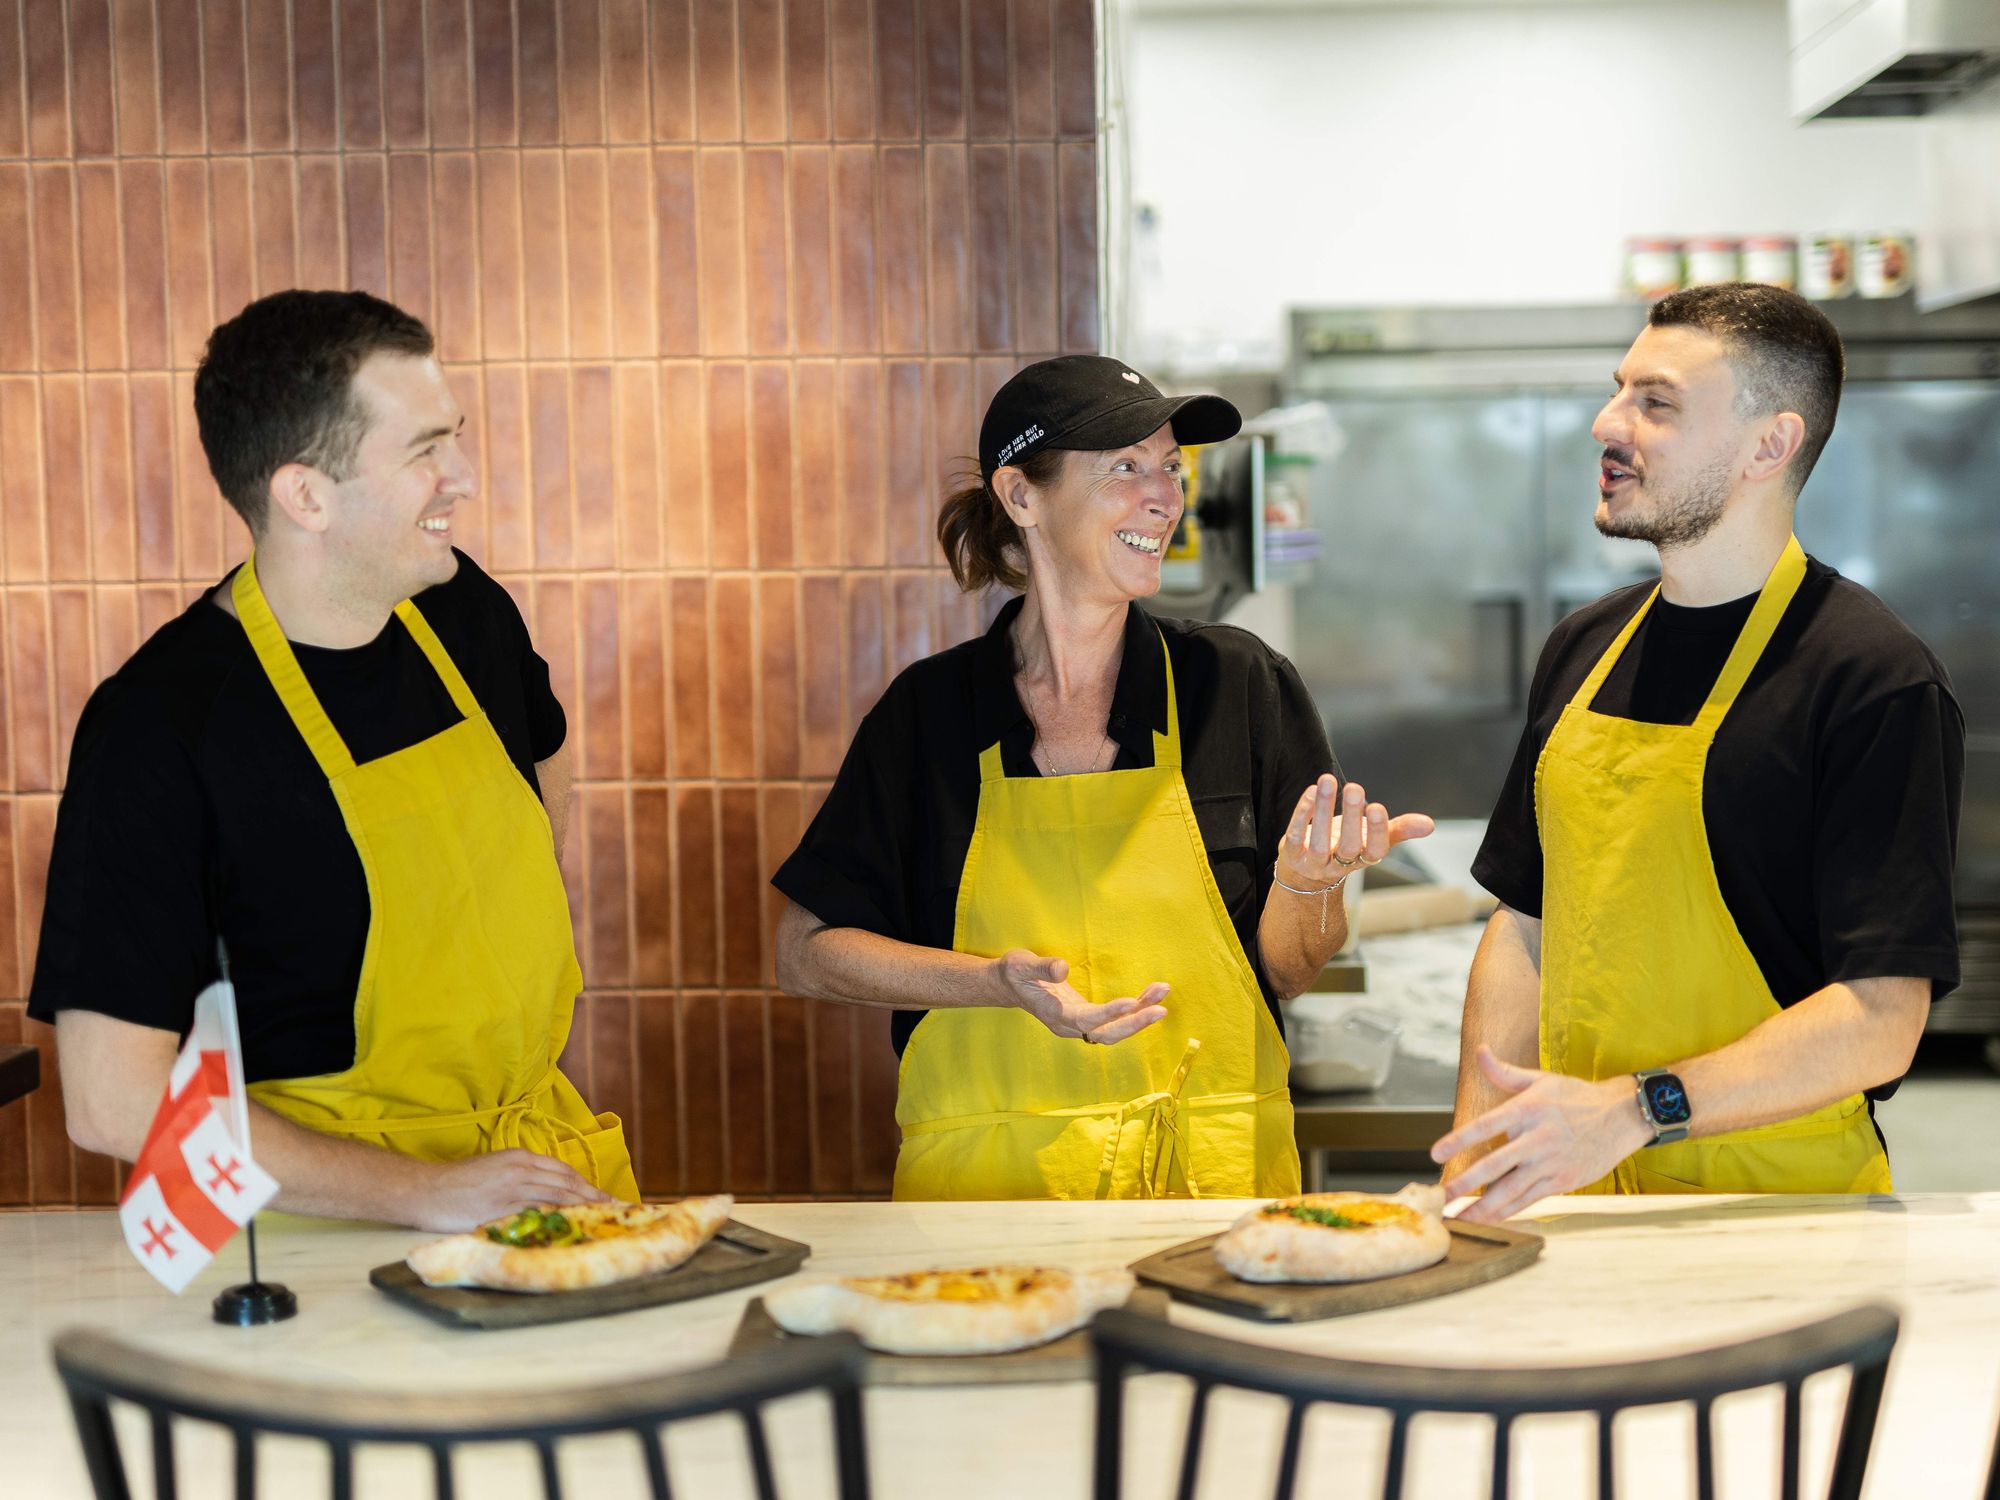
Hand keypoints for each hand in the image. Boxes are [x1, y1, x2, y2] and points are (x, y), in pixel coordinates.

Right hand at [407, 1149, 616, 1231]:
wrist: (425, 1189)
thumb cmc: (457, 1182)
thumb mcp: (494, 1168)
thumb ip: (520, 1177)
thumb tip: (546, 1192)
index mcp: (519, 1157)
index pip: (563, 1171)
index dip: (587, 1184)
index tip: (605, 1196)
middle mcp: (519, 1170)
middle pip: (566, 1184)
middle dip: (593, 1197)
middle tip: (615, 1210)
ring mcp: (510, 1189)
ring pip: (556, 1198)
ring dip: (582, 1210)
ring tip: (601, 1221)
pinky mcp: (499, 1209)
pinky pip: (534, 1215)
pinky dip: (555, 1221)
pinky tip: (569, 1230)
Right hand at [992, 949, 1168, 1043]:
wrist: (1008, 985)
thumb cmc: (1014, 972)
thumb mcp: (1020, 964)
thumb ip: (1042, 967)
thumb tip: (1062, 968)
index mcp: (1054, 1014)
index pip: (1086, 1019)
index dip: (1109, 1013)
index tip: (1130, 1002)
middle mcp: (1068, 1025)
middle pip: (1107, 1033)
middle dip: (1135, 1023)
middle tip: (1161, 1008)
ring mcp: (1078, 1024)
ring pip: (1114, 1030)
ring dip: (1139, 1016)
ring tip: (1161, 993)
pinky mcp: (1086, 1017)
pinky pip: (1114, 1020)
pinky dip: (1133, 1010)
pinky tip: (1150, 995)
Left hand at [1276, 775, 1434, 889]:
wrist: (1305, 873)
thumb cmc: (1345, 846)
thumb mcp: (1371, 839)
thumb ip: (1398, 829)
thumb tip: (1430, 824)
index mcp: (1363, 858)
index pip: (1375, 850)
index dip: (1377, 832)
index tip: (1377, 807)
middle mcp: (1339, 863)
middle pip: (1347, 845)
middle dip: (1351, 817)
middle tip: (1355, 787)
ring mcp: (1314, 861)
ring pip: (1318, 840)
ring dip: (1323, 809)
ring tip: (1327, 780)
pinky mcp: (1292, 854)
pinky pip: (1295, 835)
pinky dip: (1302, 813)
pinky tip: (1311, 791)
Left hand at [1429, 1047, 1651, 1222]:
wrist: (1621, 1117)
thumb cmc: (1577, 1097)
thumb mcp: (1540, 1079)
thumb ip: (1504, 1072)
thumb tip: (1479, 1051)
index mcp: (1527, 1110)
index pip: (1485, 1126)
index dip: (1459, 1140)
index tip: (1436, 1153)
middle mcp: (1537, 1138)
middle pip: (1495, 1164)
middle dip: (1466, 1182)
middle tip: (1442, 1195)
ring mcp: (1551, 1163)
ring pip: (1512, 1189)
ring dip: (1484, 1206)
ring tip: (1460, 1217)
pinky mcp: (1563, 1182)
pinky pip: (1530, 1199)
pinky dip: (1508, 1211)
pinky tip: (1490, 1219)